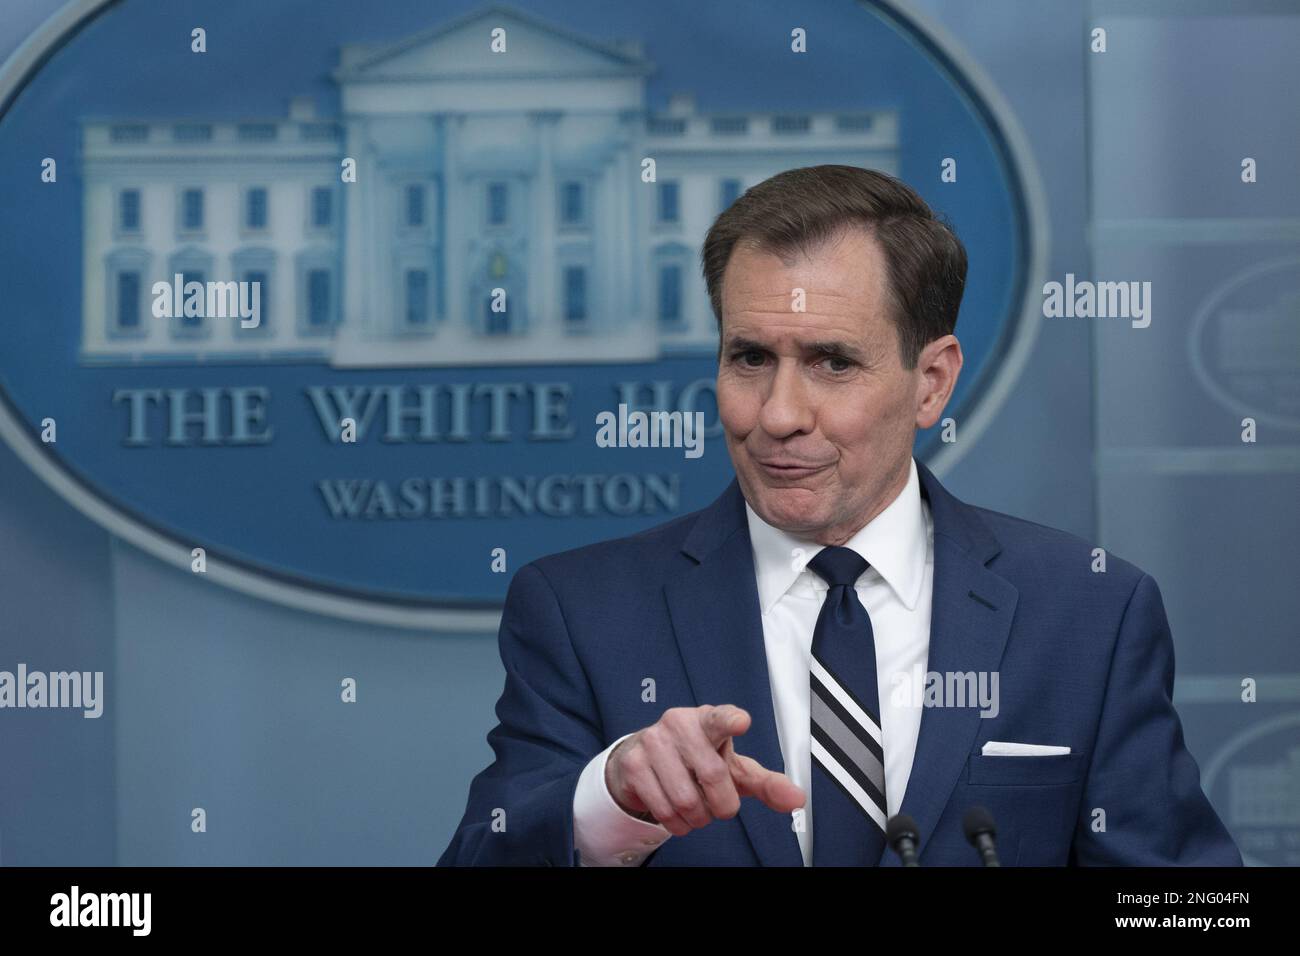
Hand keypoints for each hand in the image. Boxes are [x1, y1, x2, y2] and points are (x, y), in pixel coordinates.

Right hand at [604, 704, 805, 836]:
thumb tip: (796, 799)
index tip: (741, 721)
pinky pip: (663, 809)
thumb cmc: (697, 759)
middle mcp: (679, 724)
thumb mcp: (733, 768)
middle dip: (721, 804)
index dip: (731, 720)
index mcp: (709, 720)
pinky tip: (676, 810)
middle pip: (713, 777)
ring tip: (696, 806)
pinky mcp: (634, 764)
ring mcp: (653, 741)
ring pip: (686, 799)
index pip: (721, 718)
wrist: (646, 758)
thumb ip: (766, 783)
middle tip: (717, 802)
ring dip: (697, 817)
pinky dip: (676, 822)